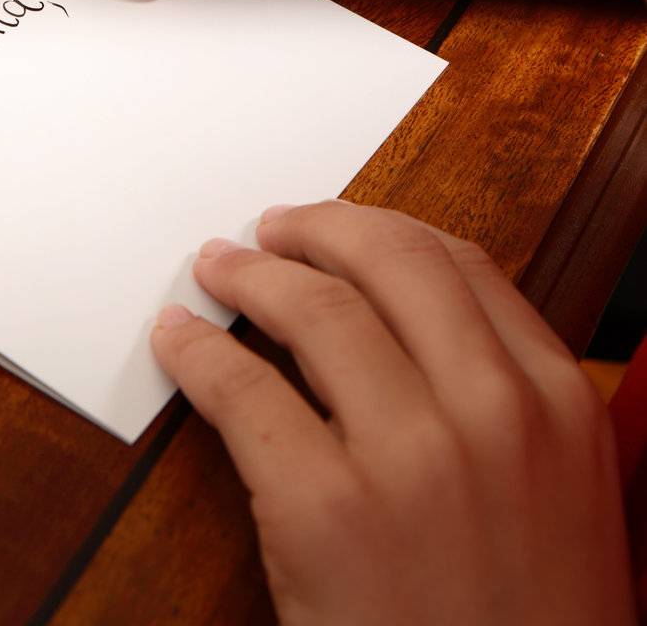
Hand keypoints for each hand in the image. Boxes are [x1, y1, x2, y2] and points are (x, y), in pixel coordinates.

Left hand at [152, 202, 634, 625]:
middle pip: (387, 262)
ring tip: (216, 270)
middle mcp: (492, 412)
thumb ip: (505, 406)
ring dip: (250, 275)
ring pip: (312, 309)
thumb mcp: (559, 502)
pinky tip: (178, 342)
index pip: (460, 267)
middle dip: (317, 229)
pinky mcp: (326, 509)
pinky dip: (197, 354)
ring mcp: (409, 457)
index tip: (337, 229)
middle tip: (271, 230)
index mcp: (557, 405)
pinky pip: (243, 391)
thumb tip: (408, 329)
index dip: (382, 232)